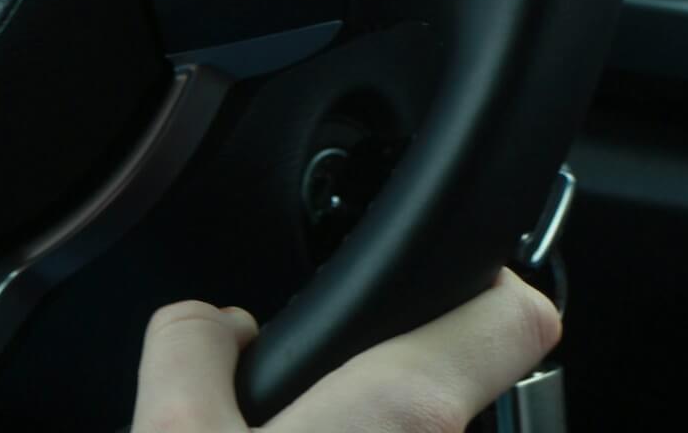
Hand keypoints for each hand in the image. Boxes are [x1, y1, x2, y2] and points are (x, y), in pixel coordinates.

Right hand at [131, 269, 560, 432]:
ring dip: (353, 426)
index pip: (514, 316)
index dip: (483, 279)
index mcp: (402, 415)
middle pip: (436, 381)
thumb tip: (216, 325)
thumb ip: (192, 347)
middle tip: (290, 391)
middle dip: (369, 372)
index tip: (445, 271)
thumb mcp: (172, 432)